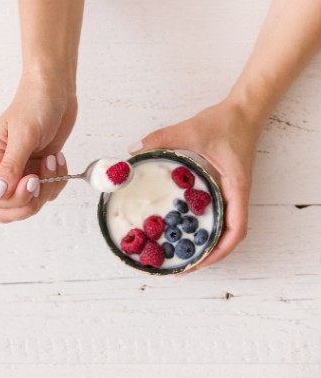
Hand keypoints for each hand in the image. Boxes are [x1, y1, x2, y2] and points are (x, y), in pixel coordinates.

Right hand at [0, 75, 76, 222]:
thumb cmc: (35, 103)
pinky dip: (57, 180)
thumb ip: (10, 167)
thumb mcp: (23, 135)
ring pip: (32, 202)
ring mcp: (22, 171)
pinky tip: (56, 159)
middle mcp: (3, 169)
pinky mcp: (39, 170)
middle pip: (9, 208)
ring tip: (51, 160)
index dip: (14, 198)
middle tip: (42, 179)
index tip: (31, 180)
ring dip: (48, 186)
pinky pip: (47, 191)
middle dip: (31, 200)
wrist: (55, 90)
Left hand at [130, 99, 264, 272]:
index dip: (219, 251)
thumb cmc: (226, 122)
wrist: (244, 110)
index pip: (236, 230)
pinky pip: (219, 213)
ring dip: (208, 244)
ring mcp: (232, 192)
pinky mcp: (226, 186)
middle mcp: (237, 195)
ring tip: (183, 255)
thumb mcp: (191, 130)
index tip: (199, 262)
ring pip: (225, 228)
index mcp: (236, 187)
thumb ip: (161, 139)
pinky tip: (184, 227)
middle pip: (229, 237)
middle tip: (183, 267)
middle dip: (209, 255)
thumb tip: (133, 151)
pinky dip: (206, 226)